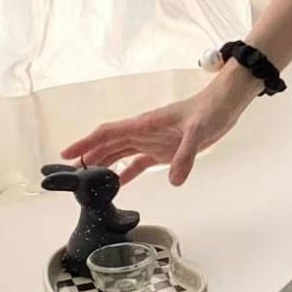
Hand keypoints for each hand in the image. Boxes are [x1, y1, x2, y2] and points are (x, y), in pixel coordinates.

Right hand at [60, 65, 258, 186]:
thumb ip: (186, 155)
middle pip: (109, 145)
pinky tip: (119, 185)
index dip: (86, 143)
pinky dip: (128, 173)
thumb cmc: (209, 110)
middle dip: (89, 158)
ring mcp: (152, 141)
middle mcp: (143, 133)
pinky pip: (139, 163)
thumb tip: (175, 180)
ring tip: (88, 182)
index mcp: (144, 124)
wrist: (225, 106)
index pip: (107, 133)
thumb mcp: (198, 132)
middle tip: (71, 176)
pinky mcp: (164, 150)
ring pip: (121, 154)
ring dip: (104, 165)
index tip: (67, 154)